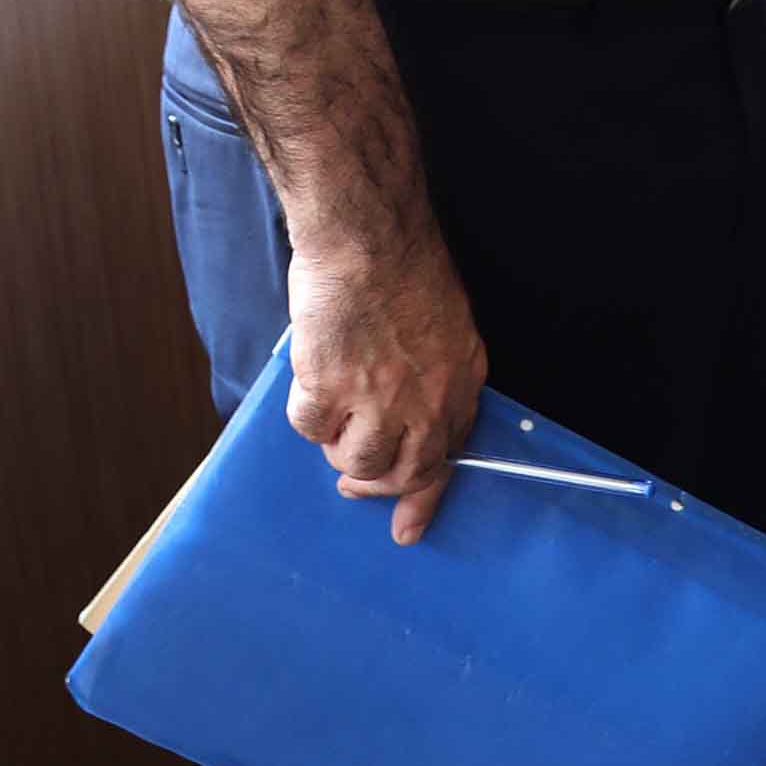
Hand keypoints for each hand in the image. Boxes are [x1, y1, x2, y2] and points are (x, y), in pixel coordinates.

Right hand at [283, 238, 487, 545]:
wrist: (368, 238)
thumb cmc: (406, 269)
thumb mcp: (450, 327)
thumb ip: (438, 378)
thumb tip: (418, 420)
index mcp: (459, 382)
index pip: (448, 457)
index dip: (425, 496)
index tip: (408, 527)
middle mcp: (424, 399)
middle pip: (402, 471)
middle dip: (374, 483)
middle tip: (353, 480)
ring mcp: (377, 398)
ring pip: (356, 460)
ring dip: (340, 447)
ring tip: (335, 413)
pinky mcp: (329, 387)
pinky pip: (310, 428)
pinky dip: (307, 411)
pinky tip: (312, 380)